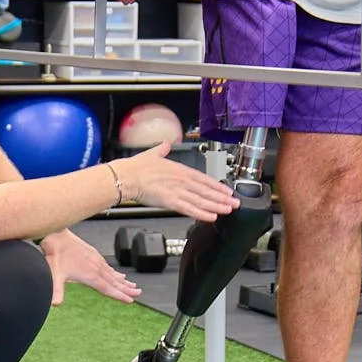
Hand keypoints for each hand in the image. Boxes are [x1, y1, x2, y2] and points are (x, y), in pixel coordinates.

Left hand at [41, 229, 140, 306]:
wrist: (56, 235)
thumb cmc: (55, 254)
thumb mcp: (54, 275)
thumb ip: (56, 290)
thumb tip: (55, 303)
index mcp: (90, 275)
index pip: (108, 288)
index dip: (120, 296)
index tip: (130, 301)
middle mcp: (96, 268)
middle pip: (115, 282)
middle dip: (127, 289)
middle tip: (138, 293)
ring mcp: (96, 260)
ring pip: (113, 274)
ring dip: (124, 281)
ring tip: (133, 285)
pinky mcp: (94, 255)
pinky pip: (109, 267)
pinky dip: (116, 272)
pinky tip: (118, 274)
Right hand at [115, 147, 237, 221]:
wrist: (126, 176)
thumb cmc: (137, 167)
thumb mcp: (153, 154)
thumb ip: (162, 149)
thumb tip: (165, 144)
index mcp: (180, 170)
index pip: (204, 179)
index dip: (217, 186)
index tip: (228, 191)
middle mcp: (182, 180)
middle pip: (206, 190)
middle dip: (222, 198)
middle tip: (235, 204)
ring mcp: (177, 191)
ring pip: (201, 200)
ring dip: (216, 206)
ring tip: (228, 210)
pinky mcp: (171, 201)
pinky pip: (190, 209)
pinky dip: (202, 213)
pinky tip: (211, 217)